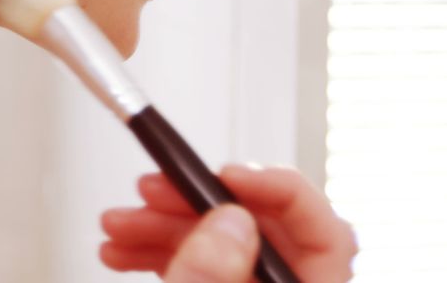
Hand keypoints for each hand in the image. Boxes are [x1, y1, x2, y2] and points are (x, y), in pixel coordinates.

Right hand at [99, 164, 357, 281]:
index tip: (225, 174)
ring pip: (225, 249)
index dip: (278, 192)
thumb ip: (216, 279)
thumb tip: (232, 221)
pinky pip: (205, 270)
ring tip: (119, 225)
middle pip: (264, 232)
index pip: (326, 233)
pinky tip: (127, 251)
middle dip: (197, 205)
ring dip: (167, 228)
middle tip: (152, 190)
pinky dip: (166, 255)